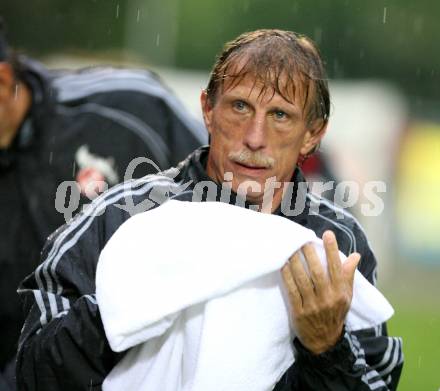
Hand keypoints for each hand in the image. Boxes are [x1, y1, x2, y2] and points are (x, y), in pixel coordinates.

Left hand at [281, 230, 360, 354]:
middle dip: (310, 254)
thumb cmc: (335, 313)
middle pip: (317, 272)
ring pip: (303, 280)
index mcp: (340, 293)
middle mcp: (327, 298)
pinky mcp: (299, 312)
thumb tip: (355, 255)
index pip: (336, 268)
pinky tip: (283, 265)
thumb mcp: (347, 296)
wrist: (324, 341)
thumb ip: (348, 275)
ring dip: (296, 263)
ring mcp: (313, 306)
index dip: (332, 250)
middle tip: (303, 239)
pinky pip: (292, 291)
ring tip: (290, 248)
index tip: (327, 234)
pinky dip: (287, 277)